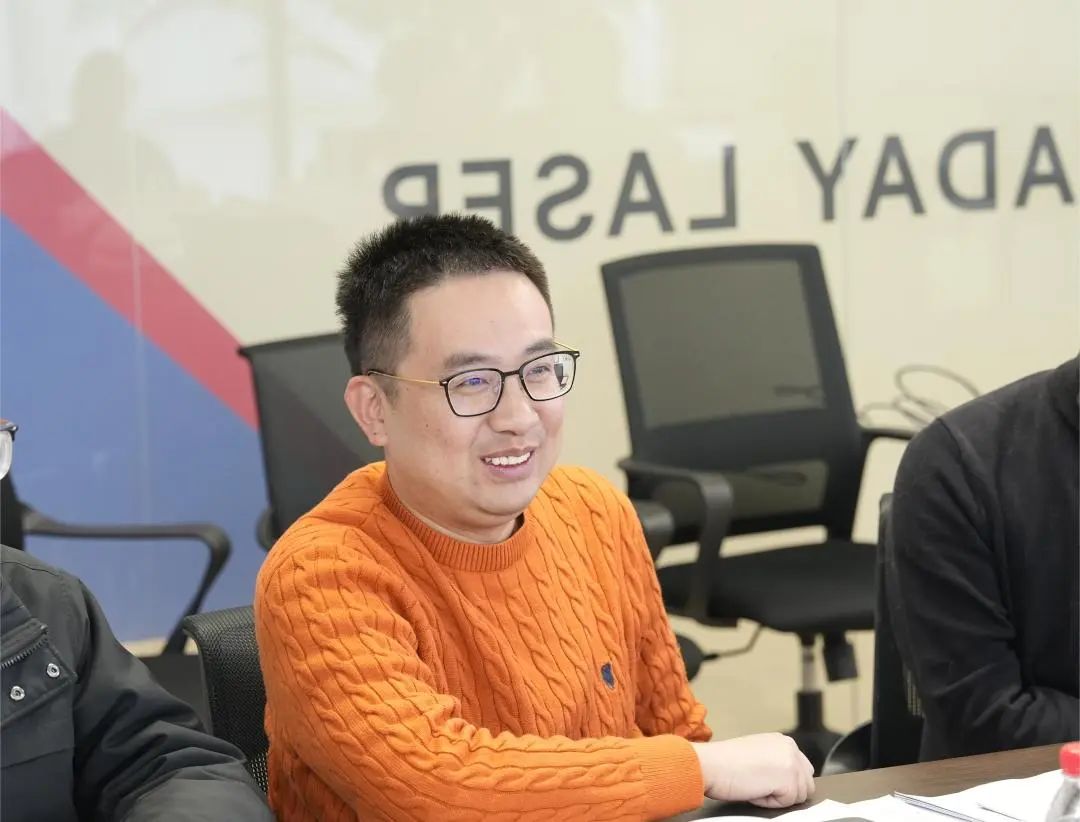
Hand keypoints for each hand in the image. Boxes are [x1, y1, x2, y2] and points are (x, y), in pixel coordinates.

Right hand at [692, 733, 814, 807]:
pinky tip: (754, 789)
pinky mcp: (788, 781)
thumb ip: (776, 760)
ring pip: (798, 796)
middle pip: (805, 784)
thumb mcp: (757, 753)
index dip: (785, 782)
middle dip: (786, 790)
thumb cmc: (725, 762)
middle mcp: (791, 748)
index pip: (802, 770)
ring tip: (755, 785)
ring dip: (777, 797)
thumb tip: (785, 779)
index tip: (766, 781)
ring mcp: (792, 764)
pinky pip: (786, 804)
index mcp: (784, 741)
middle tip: (760, 784)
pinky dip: (770, 802)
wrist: (712, 764)